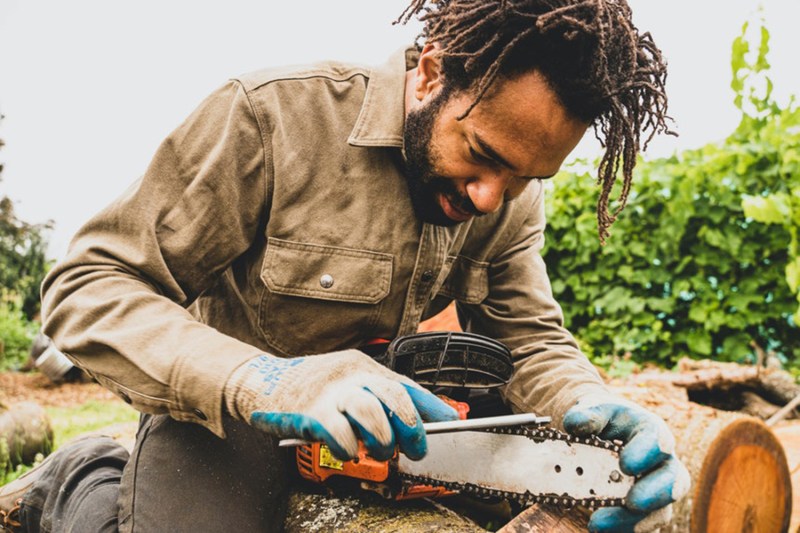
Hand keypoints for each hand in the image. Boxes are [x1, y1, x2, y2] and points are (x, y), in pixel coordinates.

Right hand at [224, 350, 458, 460]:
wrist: (263, 381)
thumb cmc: (312, 388)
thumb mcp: (348, 383)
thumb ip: (378, 398)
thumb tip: (418, 422)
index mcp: (364, 367)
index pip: (406, 385)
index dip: (432, 405)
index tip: (453, 422)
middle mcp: (351, 375)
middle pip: (394, 397)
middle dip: (412, 428)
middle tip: (415, 448)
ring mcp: (331, 392)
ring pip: (371, 413)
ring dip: (382, 439)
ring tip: (380, 450)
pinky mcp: (311, 412)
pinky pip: (340, 435)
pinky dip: (350, 449)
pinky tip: (348, 450)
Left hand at [563, 394, 690, 532]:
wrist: (599, 433)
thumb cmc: (600, 419)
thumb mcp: (593, 409)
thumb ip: (586, 414)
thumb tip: (577, 424)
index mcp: (650, 432)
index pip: (659, 440)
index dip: (646, 453)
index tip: (626, 464)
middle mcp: (661, 463)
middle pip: (674, 481)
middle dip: (654, 494)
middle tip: (632, 503)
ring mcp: (656, 490)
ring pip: (659, 511)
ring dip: (631, 521)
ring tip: (597, 523)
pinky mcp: (644, 512)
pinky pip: (642, 526)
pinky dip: (621, 530)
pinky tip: (601, 530)